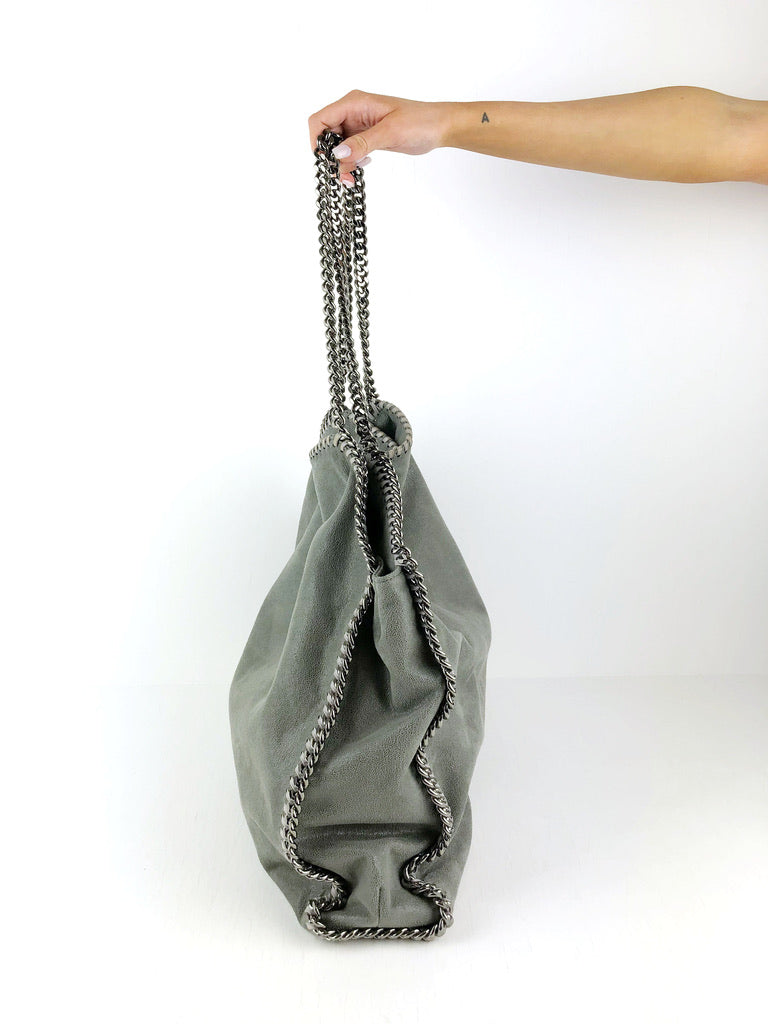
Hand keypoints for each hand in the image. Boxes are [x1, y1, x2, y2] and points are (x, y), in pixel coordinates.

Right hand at [308, 89, 450, 183]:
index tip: (327, 161)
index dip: (317, 140)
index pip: (321, 119)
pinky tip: (363, 166)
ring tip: (352, 178)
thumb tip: (338, 153)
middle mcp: (353, 112)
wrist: (440, 127)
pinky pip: (350, 151)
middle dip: (330, 157)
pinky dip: (351, 162)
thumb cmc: (420, 121)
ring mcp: (359, 125)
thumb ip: (363, 143)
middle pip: (326, 135)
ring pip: (337, 146)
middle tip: (344, 176)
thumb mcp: (390, 132)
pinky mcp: (367, 137)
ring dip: (341, 164)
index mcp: (355, 102)